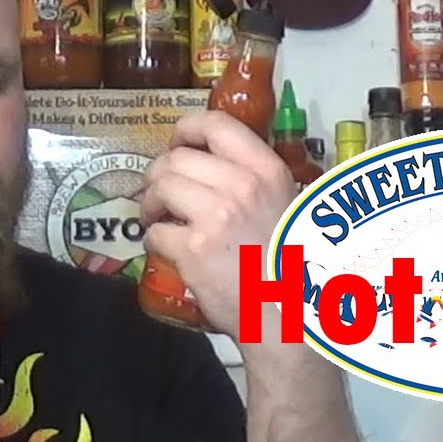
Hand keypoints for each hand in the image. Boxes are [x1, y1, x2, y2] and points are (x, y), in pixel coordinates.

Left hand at [139, 110, 296, 339]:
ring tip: (156, 217)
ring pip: (161, 188)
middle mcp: (242, 186)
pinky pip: (156, 232)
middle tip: (159, 191)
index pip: (217, 124)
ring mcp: (216, 217)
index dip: (187, 128)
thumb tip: (215, 166)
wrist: (290, 317)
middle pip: (177, 158)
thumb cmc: (292, 265)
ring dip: (150, 203)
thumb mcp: (288, 207)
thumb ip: (255, 182)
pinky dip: (153, 239)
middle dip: (158, 172)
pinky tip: (165, 248)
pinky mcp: (195, 250)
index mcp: (267, 172)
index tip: (177, 143)